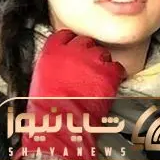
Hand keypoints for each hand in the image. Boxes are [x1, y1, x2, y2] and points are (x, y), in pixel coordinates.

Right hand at [15, 30, 124, 159]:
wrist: (62, 124)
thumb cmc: (48, 106)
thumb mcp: (42, 77)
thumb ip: (54, 61)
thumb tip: (63, 59)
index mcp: (53, 51)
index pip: (66, 35)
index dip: (71, 43)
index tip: (72, 50)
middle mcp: (74, 50)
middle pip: (86, 42)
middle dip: (87, 53)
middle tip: (85, 68)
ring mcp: (94, 59)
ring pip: (103, 53)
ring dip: (101, 63)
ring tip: (95, 79)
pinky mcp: (110, 71)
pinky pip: (117, 67)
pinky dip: (115, 74)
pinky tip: (108, 83)